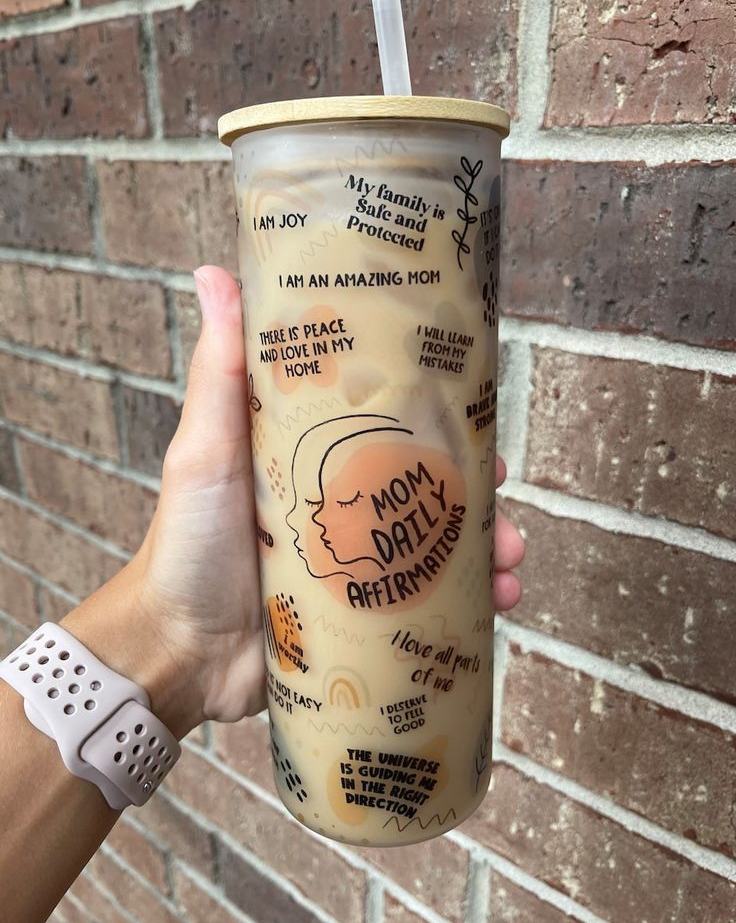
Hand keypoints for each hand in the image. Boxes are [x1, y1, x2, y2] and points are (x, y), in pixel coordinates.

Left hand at [78, 266, 524, 735]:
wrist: (179, 649)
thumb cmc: (186, 541)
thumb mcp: (206, 449)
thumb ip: (219, 371)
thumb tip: (215, 273)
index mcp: (316, 460)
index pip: (390, 430)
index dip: (439, 422)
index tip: (477, 417)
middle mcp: (343, 507)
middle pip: (427, 490)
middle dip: (476, 493)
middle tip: (502, 494)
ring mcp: (357, 564)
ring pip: (440, 549)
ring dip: (487, 551)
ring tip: (511, 564)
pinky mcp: (363, 615)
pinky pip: (427, 605)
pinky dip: (468, 604)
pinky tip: (499, 602)